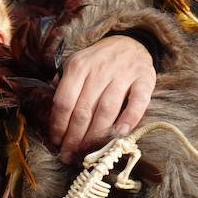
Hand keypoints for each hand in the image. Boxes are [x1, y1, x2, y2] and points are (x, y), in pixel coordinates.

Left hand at [50, 34, 155, 163]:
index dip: (58, 125)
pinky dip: (129, 118)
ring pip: (106, 110)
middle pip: (83, 111)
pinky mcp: (144, 79)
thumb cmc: (99, 61)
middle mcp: (99, 69)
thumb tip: (53, 113)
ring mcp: (123, 74)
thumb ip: (64, 85)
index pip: (64, 102)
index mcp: (78, 66)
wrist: (131, 42)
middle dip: (74, 138)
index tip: (57, 142)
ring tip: (88, 153)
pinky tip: (120, 134)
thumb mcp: (77, 65)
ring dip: (96, 135)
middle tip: (69, 155)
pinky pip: (137, 102)